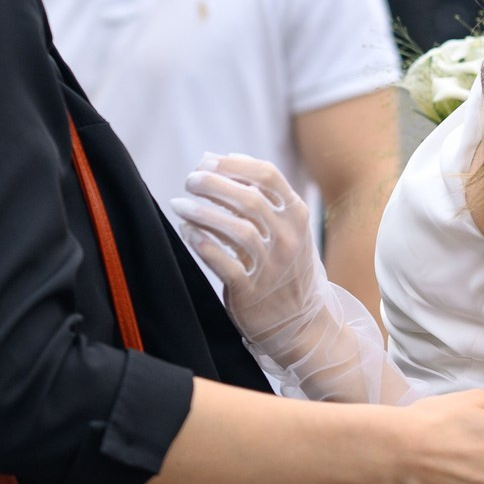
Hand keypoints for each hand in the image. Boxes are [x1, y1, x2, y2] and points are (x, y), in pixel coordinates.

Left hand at [169, 155, 324, 358]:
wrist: (303, 324)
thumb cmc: (285, 267)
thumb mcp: (283, 227)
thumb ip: (253, 194)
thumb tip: (211, 158)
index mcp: (296, 216)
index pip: (268, 176)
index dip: (233, 164)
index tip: (207, 162)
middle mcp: (287, 238)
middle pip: (249, 199)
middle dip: (214, 184)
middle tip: (190, 181)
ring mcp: (271, 265)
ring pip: (237, 230)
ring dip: (203, 213)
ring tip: (180, 204)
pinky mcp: (251, 291)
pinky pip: (224, 263)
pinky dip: (203, 244)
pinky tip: (187, 231)